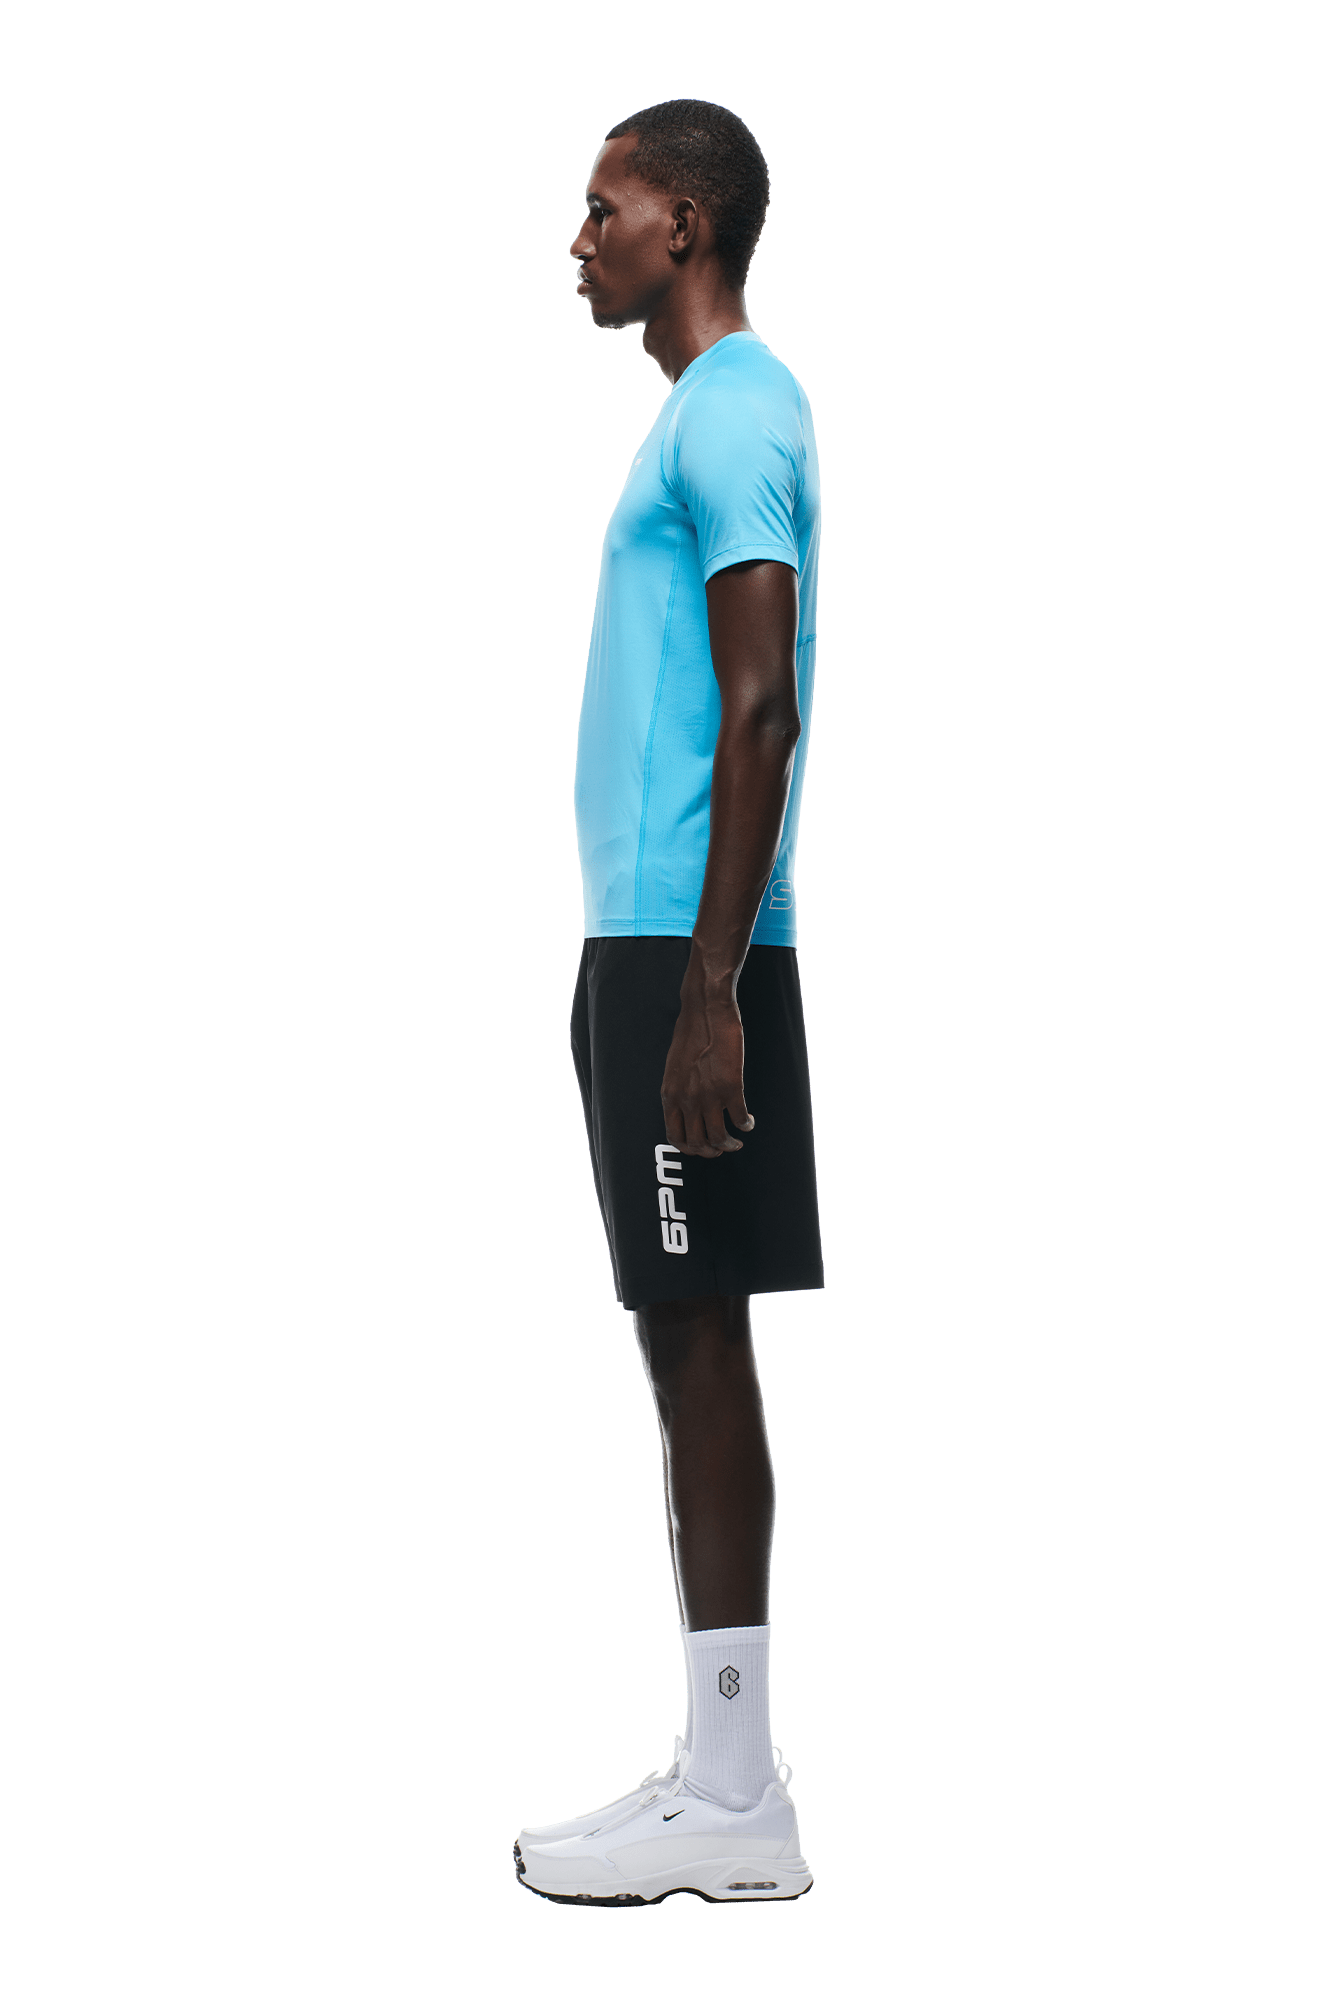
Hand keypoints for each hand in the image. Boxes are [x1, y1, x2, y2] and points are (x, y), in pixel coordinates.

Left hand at [660, 971, 755, 1157]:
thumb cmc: (691, 1032)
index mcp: (670, 1094)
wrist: (706, 1010)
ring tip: (737, 1140)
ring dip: (730, 1144)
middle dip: (712, 1152)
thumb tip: (686, 1107)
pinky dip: (746, 1124)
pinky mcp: (731, 1087)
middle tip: (722, 1148)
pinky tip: (749, 1121)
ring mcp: (709, 1096)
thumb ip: (679, 1090)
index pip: (675, 1137)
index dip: (690, 1149)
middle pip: (698, 1143)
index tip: (701, 1148)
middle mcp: (687, 1100)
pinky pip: (740, 1118)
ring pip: (719, 1137)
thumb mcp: (674, 1067)